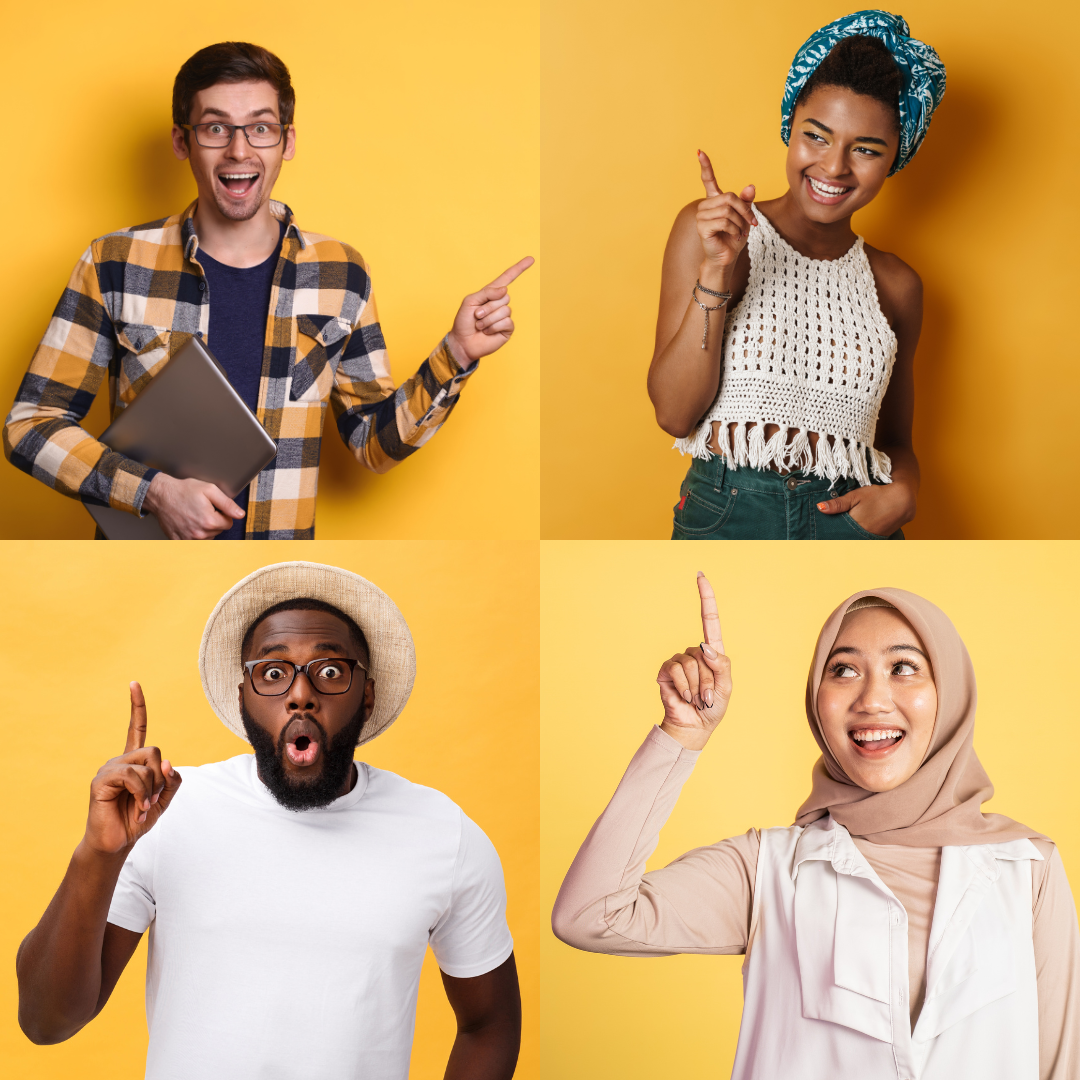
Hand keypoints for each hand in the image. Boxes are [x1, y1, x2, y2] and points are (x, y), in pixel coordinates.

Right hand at [83, 683, 181, 855]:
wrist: (117, 841)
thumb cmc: (137, 818)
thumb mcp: (164, 798)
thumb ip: (172, 780)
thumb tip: (168, 762)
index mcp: (134, 761)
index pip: (137, 727)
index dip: (137, 706)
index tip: (134, 683)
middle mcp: (120, 760)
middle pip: (155, 751)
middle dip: (161, 777)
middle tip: (152, 798)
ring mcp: (109, 768)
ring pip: (146, 765)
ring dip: (152, 788)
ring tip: (142, 805)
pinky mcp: (101, 781)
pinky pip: (131, 776)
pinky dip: (141, 793)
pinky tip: (137, 806)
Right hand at [144, 473, 244, 539]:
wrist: (160, 495)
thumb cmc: (183, 490)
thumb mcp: (209, 490)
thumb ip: (227, 504)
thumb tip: (240, 514)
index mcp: (209, 521)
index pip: (229, 523)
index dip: (223, 513)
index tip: (213, 507)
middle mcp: (200, 533)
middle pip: (218, 531)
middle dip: (214, 521)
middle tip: (202, 509)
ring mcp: (188, 539)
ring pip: (208, 537)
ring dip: (205, 528)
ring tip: (194, 515)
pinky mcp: (179, 541)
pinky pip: (194, 541)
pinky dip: (193, 534)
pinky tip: (187, 523)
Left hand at [446, 256, 534, 365]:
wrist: (462, 342)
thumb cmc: (464, 322)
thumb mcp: (470, 301)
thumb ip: (487, 293)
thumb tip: (505, 289)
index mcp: (491, 294)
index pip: (507, 278)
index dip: (519, 268)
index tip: (531, 259)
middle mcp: (500, 303)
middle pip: (504, 297)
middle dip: (487, 307)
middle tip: (477, 316)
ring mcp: (505, 316)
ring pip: (504, 310)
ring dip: (488, 319)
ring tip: (480, 325)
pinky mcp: (507, 329)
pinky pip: (507, 322)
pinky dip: (493, 327)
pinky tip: (487, 331)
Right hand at [656, 572, 732, 750]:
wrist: (694, 726)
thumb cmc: (713, 707)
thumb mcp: (726, 687)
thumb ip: (721, 664)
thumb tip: (705, 646)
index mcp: (712, 652)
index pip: (709, 619)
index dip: (705, 597)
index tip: (700, 575)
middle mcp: (694, 652)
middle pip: (703, 652)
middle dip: (708, 678)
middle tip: (707, 696)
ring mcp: (678, 660)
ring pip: (690, 663)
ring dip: (697, 686)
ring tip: (696, 699)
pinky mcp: (664, 670)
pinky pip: (675, 670)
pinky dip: (684, 687)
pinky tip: (684, 697)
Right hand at [695, 150, 756, 281]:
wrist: (726, 258)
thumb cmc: (733, 238)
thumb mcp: (744, 217)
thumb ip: (746, 202)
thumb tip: (751, 186)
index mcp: (714, 201)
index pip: (708, 180)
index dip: (705, 166)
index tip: (699, 152)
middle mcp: (705, 206)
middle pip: (729, 197)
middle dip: (744, 210)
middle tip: (751, 222)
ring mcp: (701, 216)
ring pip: (728, 210)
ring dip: (740, 222)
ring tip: (740, 231)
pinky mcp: (702, 227)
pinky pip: (724, 221)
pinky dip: (734, 229)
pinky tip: (734, 235)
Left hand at [816, 479, 915, 536]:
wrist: (903, 499)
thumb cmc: (878, 495)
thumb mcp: (856, 496)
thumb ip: (838, 504)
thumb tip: (820, 508)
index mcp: (855, 525)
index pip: (836, 535)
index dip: (828, 537)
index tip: (819, 538)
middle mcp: (863, 535)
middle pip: (845, 541)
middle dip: (836, 541)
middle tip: (825, 543)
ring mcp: (872, 539)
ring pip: (855, 542)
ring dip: (847, 541)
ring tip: (838, 542)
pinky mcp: (879, 539)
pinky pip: (864, 542)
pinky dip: (858, 540)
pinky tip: (853, 537)